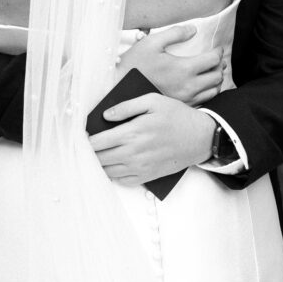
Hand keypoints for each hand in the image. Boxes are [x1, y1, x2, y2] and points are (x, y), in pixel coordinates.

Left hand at [88, 93, 214, 184]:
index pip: (98, 141)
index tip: (81, 135)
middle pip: (100, 158)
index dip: (86, 139)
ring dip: (99, 163)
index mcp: (133, 132)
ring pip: (108, 170)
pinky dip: (113, 174)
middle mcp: (134, 152)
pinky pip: (122, 180)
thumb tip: (105, 115)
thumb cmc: (176, 115)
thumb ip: (126, 106)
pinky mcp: (148, 176)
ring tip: (95, 154)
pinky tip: (112, 164)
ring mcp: (141, 167)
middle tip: (85, 145)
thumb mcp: (153, 101)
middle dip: (89, 152)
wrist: (200, 137)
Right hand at [117, 25, 224, 106]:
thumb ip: (175, 33)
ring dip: (216, 80)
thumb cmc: (135, 64)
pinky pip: (204, 100)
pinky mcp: (181, 105)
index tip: (217, 48)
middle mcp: (188, 86)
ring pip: (214, 90)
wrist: (121, 87)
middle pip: (217, 76)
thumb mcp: (152, 42)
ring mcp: (185, 98)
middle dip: (219, 65)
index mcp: (184, 69)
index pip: (213, 60)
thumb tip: (193, 30)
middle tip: (215, 59)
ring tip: (210, 71)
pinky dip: (208, 91)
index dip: (218, 52)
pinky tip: (201, 84)